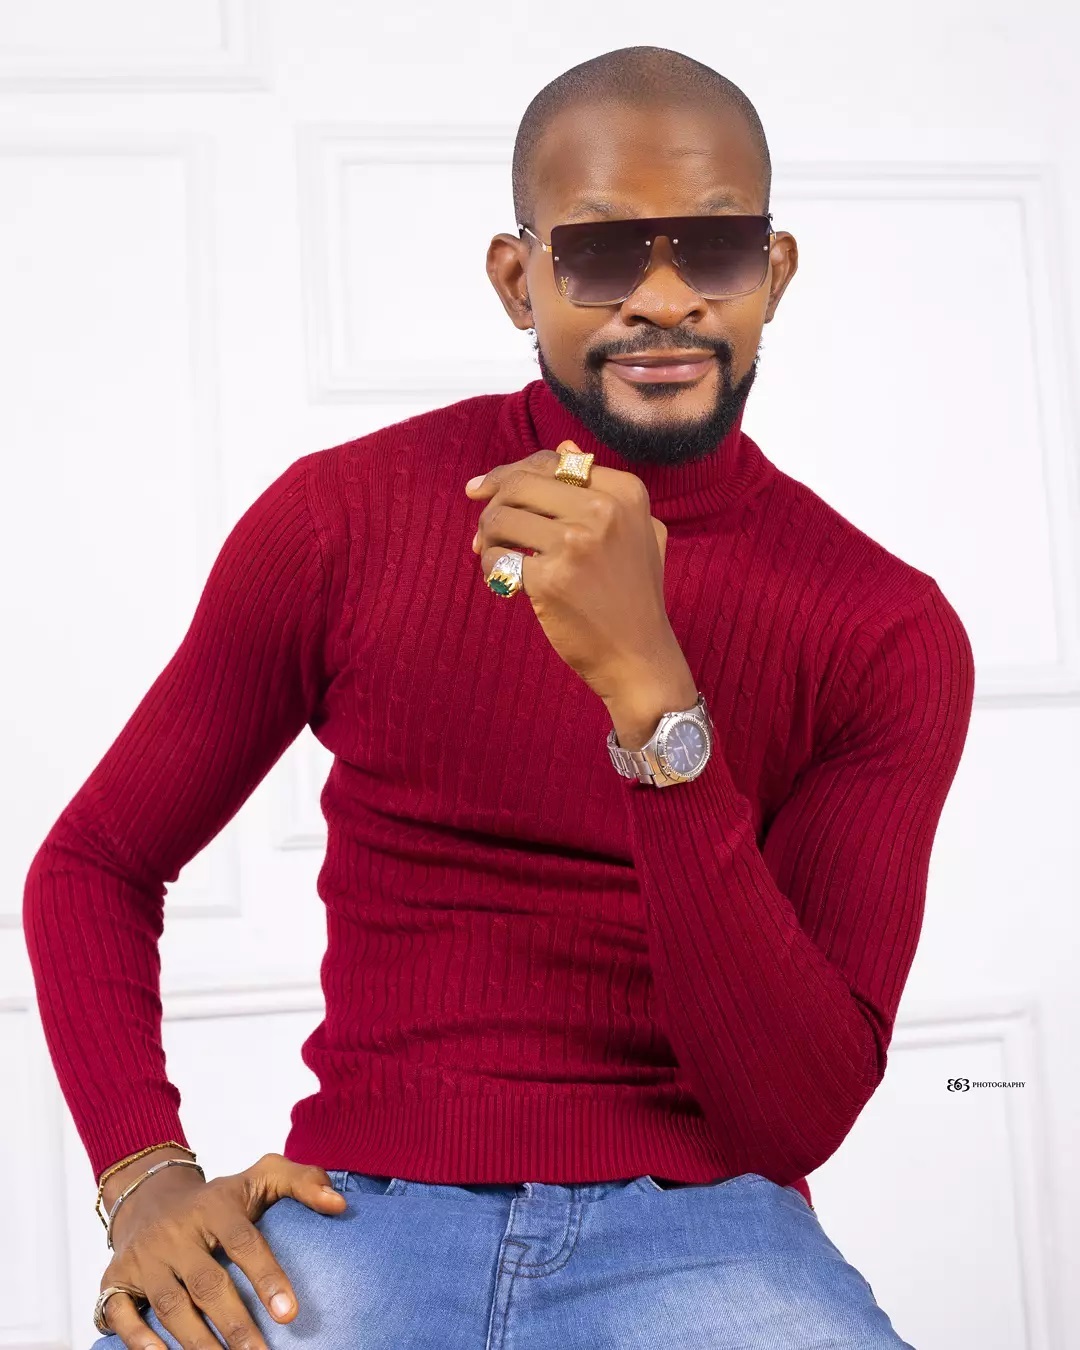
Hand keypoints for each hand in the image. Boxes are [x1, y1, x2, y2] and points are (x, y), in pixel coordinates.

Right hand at [97, 1151, 345, 1348]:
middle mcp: (177, 1231)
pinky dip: (139, 1341)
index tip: (290, 1313)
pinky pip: (121, 1315)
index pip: (244, 1242)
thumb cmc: (218, 1199)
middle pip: (207, 1284)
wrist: (150, 1195)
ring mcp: (144, 1256)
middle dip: (236, 1324)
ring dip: (198, 1344)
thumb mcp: (262, 1176)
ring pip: (170, 1305)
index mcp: (215, 1206)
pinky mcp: (115, 1279)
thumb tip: (339, 1205)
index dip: (267, 1277)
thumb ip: (304, 1181)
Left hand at [465, 445, 681, 705]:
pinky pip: (498, 558)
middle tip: (483, 528)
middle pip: (520, 484)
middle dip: (491, 502)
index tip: (484, 488)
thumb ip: (605, 491)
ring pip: (501, 517)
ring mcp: (575, 543)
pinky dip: (491, 567)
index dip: (511, 472)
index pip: (552, 462)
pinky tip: (504, 582)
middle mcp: (602, 510)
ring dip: (487, 536)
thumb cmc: (635, 596)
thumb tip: (566, 449)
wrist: (639, 656)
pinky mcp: (550, 579)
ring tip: (493, 554)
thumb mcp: (640, 532)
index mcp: (625, 492)